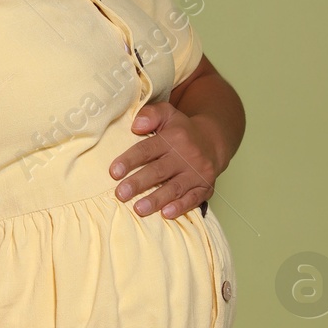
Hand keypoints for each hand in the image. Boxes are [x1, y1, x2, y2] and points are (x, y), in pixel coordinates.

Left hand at [108, 103, 217, 219]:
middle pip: (159, 171)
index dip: (130, 160)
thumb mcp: (168, 114)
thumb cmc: (182, 131)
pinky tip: (166, 213)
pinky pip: (193, 199)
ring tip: (139, 209)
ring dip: (156, 199)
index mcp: (173, 137)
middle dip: (139, 183)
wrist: (213, 141)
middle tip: (121, 194)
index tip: (114, 172)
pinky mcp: (205, 187)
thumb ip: (151, 115)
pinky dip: (181, 207)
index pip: (147, 149)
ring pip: (175, 188)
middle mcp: (186, 156)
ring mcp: (197, 173)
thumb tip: (136, 125)